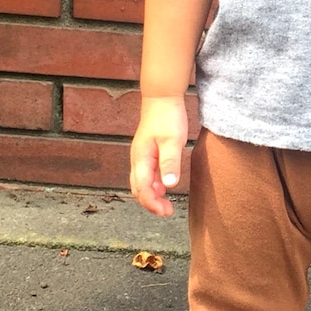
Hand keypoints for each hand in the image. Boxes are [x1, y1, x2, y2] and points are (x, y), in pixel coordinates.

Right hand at [129, 96, 188, 216]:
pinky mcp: (148, 153)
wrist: (162, 98)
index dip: (152, 204)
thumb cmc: (167, 117)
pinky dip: (154, 185)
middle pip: (138, 189)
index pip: (142, 189)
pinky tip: (165, 186)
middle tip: (167, 211)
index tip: (166, 212)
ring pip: (141, 182)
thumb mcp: (172, 141)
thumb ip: (170, 163)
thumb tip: (169, 185)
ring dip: (152, 195)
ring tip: (167, 204)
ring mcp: (141, 156)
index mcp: (141, 159)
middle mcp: (137, 160)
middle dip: (151, 203)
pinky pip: (146, 174)